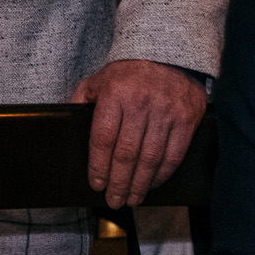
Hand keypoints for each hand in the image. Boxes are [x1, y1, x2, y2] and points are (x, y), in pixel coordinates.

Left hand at [70, 58, 204, 207]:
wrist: (168, 55)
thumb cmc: (128, 73)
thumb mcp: (98, 80)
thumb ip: (81, 101)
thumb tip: (68, 123)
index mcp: (115, 95)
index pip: (103, 138)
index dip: (99, 165)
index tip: (96, 183)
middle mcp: (141, 105)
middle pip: (127, 153)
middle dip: (118, 182)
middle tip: (113, 200)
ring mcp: (166, 113)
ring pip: (151, 158)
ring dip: (140, 184)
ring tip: (131, 198)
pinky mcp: (186, 120)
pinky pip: (174, 154)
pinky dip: (163, 174)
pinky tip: (153, 184)